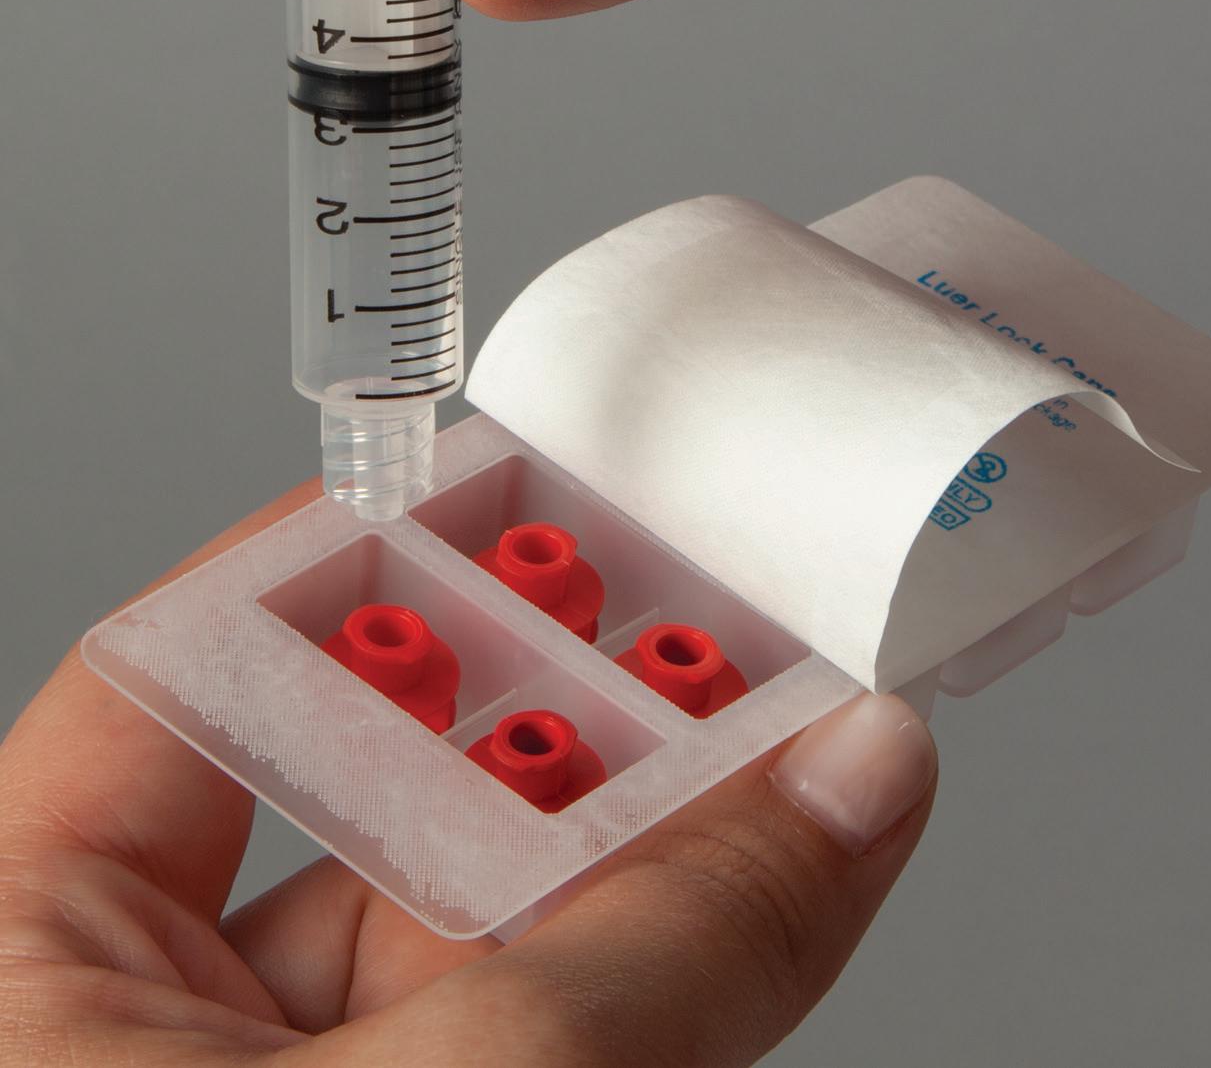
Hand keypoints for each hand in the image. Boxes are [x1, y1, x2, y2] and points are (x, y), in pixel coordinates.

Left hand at [0, 481, 935, 1065]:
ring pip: (485, 923)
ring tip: (776, 720)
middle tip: (690, 596)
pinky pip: (548, 1033)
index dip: (361, 556)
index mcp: (24, 968)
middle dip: (559, 695)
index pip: (194, 672)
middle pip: (375, 789)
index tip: (508, 479)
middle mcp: (138, 1030)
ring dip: (646, 834)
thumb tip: (847, 781)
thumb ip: (657, 951)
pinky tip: (764, 878)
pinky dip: (662, 963)